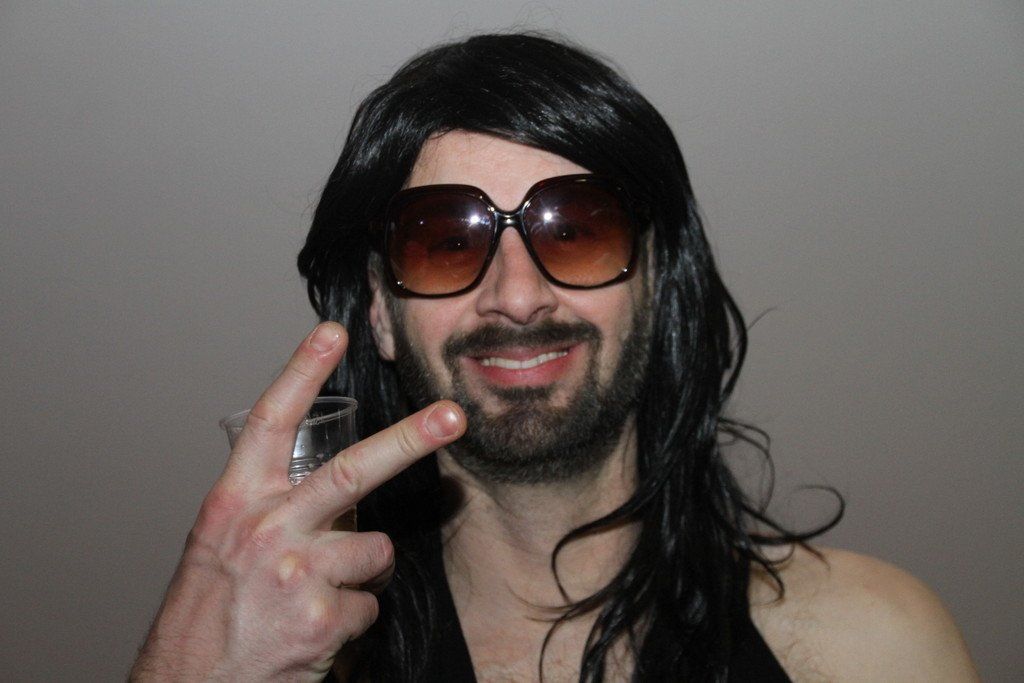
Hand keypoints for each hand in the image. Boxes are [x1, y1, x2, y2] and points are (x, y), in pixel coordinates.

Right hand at [130, 323, 465, 680]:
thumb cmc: (205, 614)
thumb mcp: (221, 545)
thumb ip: (269, 508)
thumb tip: (331, 489)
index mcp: (234, 503)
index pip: (271, 423)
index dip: (302, 373)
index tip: (332, 333)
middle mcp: (266, 529)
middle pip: (351, 471)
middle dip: (411, 440)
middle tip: (452, 415)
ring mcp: (296, 573)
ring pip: (375, 551)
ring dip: (363, 573)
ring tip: (321, 593)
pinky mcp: (321, 618)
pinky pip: (369, 604)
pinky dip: (354, 618)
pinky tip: (317, 630)